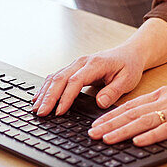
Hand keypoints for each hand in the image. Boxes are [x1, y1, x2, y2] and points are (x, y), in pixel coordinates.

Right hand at [31, 17, 166, 115]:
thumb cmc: (129, 66)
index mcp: (95, 64)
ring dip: (44, 93)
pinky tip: (39, 98)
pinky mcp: (73, 68)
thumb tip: (100, 103)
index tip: (59, 112)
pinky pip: (56, 77)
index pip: (75, 81)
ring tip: (36, 109)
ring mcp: (76, 64)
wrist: (129, 53)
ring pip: (55, 78)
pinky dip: (46, 88)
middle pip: (60, 79)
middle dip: (48, 97)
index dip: (65, 97)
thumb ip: (113, 91)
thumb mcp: (128, 79)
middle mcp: (81, 62)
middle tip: (41, 114)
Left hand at [86, 71, 166, 145]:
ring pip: (144, 120)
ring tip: (106, 139)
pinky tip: (137, 142)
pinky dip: (150, 135)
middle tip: (91, 134)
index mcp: (163, 94)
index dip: (111, 116)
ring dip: (122, 130)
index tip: (95, 125)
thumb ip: (164, 108)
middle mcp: (166, 100)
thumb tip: (144, 123)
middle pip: (132, 113)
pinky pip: (166, 128)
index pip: (131, 106)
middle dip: (109, 124)